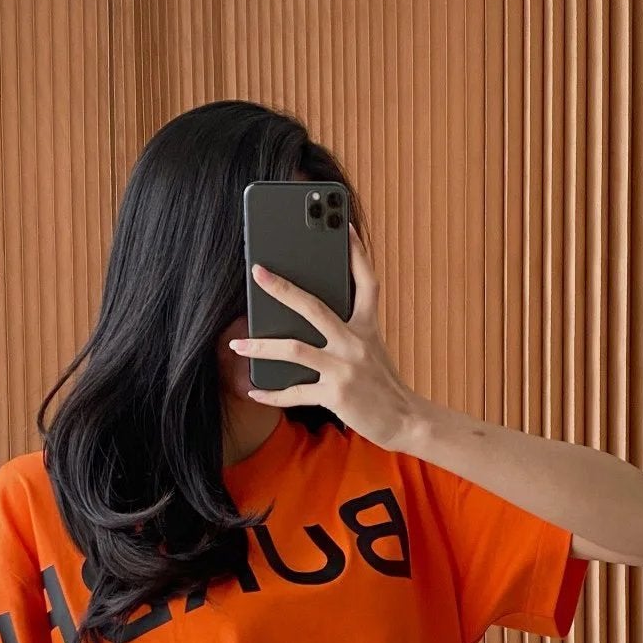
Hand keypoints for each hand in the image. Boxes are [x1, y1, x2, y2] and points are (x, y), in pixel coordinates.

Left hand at [229, 232, 421, 449]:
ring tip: (237, 344)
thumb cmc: (382, 383)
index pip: (366, 280)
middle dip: (283, 288)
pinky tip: (254, 390)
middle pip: (314, 307)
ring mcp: (346, 368)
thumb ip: (349, 330)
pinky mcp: (337, 394)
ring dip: (262, 346)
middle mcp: (356, 342)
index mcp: (368, 326)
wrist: (406, 420)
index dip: (356, 251)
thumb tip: (308, 316)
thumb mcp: (373, 348)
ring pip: (295, 350)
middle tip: (258, 272)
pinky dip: (272, 393)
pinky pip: (296, 393)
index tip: (342, 223)